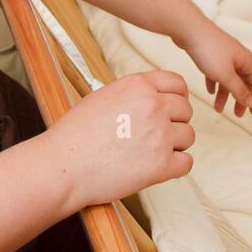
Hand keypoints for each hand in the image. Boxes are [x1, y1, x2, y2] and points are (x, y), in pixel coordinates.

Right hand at [43, 70, 194, 208]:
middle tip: (156, 135)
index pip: (177, 84)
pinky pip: (186, 162)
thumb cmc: (75, 135)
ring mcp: (160, 135)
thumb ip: (133, 94)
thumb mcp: (104, 97)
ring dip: (175, 145)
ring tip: (150, 152)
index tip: (172, 108)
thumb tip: (153, 97)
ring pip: (188, 136)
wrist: (63, 165)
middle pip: (186, 110)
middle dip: (175, 122)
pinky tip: (156, 167)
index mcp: (138, 85)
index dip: (177, 97)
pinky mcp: (162, 165)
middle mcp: (153, 106)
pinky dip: (175, 167)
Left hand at [174, 19, 251, 116]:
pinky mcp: (212, 54)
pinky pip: (217, 72)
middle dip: (241, 99)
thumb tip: (251, 101)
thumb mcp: (226, 76)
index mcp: (246, 61)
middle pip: (244, 82)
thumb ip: (239, 90)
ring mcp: (225, 55)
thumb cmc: (209, 49)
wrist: (189, 30)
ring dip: (225, 94)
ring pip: (229, 79)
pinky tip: (210, 91)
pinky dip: (215, 83)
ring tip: (218, 108)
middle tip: (238, 114)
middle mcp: (238, 57)